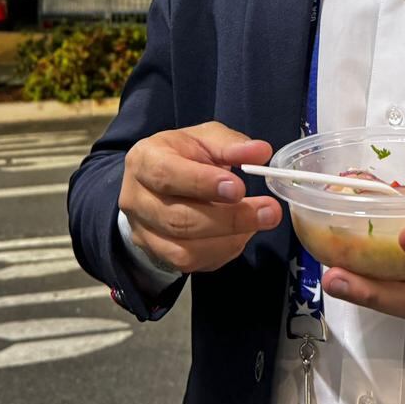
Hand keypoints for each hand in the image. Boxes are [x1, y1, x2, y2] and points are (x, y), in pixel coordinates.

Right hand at [119, 121, 283, 274]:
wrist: (156, 183)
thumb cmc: (183, 156)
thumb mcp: (205, 139)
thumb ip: (230, 145)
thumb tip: (261, 152)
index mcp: (144, 160)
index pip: (167, 175)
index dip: (202, 183)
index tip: (239, 188)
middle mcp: (136, 199)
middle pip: (178, 219)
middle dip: (228, 218)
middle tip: (269, 212)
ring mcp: (143, 231)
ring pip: (184, 249)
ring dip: (229, 239)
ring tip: (258, 222)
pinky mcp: (157, 254)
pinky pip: (191, 264)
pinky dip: (222, 251)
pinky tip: (240, 235)